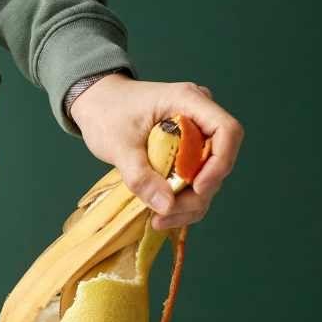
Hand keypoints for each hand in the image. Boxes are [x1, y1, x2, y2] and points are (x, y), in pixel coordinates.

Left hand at [69, 74, 242, 230]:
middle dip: (198, 192)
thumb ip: (140, 175)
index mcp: (188, 101)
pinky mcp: (186, 151)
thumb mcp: (117, 145)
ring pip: (208, 175)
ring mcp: (195, 134)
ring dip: (190, 202)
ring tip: (159, 219)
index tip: (197, 187)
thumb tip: (166, 206)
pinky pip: (194, 178)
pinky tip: (162, 214)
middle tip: (167, 213)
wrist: (95, 102)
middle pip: (219, 159)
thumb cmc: (105, 112)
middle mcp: (199, 116)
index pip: (226, 131)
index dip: (220, 162)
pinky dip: (182, 199)